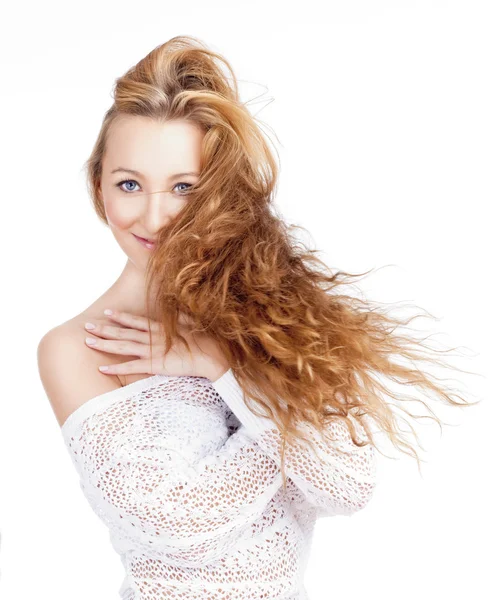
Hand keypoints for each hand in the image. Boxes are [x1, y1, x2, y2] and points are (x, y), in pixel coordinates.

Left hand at [83, 309, 227, 380]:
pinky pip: (132, 366)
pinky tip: (102, 369)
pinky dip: (117, 368)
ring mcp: (154, 350)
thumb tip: (172, 309)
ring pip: (124, 346)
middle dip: (105, 329)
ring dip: (105, 344)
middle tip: (86, 325)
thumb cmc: (207, 341)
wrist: (214, 356)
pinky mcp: (156, 364)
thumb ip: (178, 319)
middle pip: (124, 332)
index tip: (107, 312)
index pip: (137, 321)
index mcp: (162, 328)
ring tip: (88, 342)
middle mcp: (154, 337)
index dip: (121, 317)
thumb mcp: (192, 325)